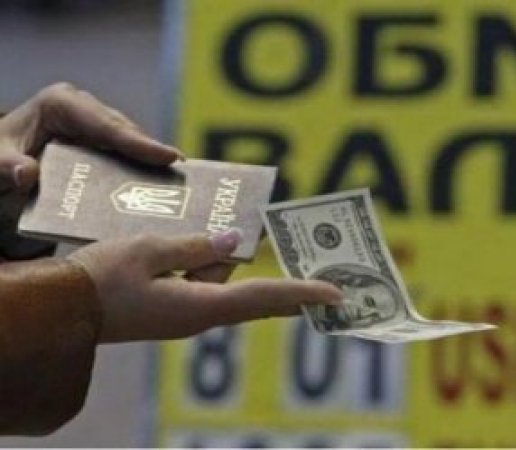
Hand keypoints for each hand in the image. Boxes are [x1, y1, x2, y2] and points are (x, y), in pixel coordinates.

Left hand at [0, 82, 180, 191]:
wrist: (0, 169)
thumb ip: (6, 167)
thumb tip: (26, 172)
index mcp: (59, 104)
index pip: (106, 125)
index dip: (139, 142)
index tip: (168, 157)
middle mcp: (82, 108)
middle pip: (125, 133)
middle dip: (152, 153)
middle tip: (182, 172)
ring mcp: (94, 124)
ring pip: (130, 143)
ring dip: (151, 164)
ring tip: (181, 182)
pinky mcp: (100, 142)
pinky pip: (126, 155)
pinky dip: (142, 170)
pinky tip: (161, 186)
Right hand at [67, 229, 342, 342]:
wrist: (59, 310)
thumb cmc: (98, 280)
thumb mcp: (147, 251)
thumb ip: (194, 247)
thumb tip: (232, 242)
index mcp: (200, 305)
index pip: (265, 297)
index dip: (303, 293)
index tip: (337, 295)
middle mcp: (200, 315)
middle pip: (255, 295)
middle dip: (286, 283)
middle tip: (318, 269)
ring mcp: (185, 313)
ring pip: (226, 282)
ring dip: (236, 258)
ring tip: (252, 222)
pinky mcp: (171, 307)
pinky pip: (204, 282)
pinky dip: (210, 261)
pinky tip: (208, 235)